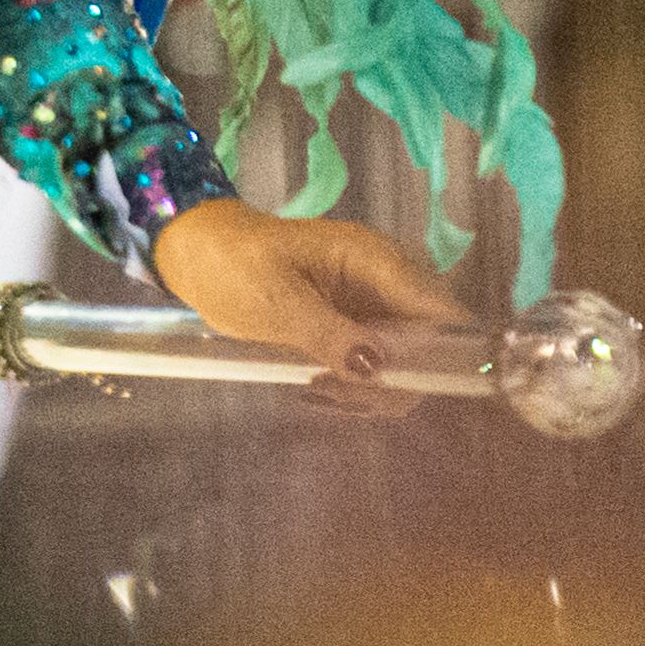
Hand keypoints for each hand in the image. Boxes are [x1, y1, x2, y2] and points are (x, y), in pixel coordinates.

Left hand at [148, 198, 474, 413]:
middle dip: (396, 381)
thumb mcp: (276, 300)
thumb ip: (328, 334)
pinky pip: (381, 366)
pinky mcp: (360, 326)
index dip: (439, 356)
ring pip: (409, 363)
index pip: (441, 311)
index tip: (392, 386)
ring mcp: (376, 306)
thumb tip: (375, 366)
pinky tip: (319, 387)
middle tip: (333, 391)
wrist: (203, 254)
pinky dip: (358, 386)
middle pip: (434, 345)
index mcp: (377, 260)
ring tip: (317, 390)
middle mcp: (389, 282)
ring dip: (373, 390)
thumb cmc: (234, 265)